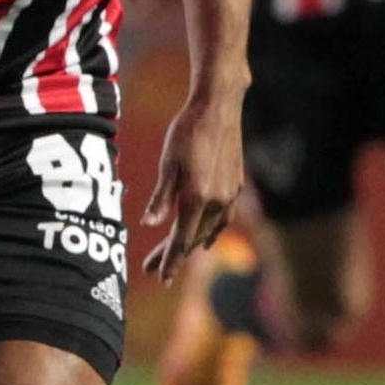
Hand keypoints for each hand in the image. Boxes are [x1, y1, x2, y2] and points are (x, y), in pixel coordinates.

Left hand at [142, 86, 244, 281]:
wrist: (219, 107)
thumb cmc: (187, 131)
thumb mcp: (167, 163)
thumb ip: (161, 197)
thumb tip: (148, 225)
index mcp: (197, 198)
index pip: (180, 240)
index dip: (169, 260)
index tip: (158, 277)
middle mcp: (216, 201)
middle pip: (193, 238)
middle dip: (173, 255)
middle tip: (153, 269)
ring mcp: (229, 195)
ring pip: (209, 230)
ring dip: (191, 245)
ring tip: (175, 256)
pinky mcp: (236, 185)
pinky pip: (223, 219)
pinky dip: (211, 232)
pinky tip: (207, 237)